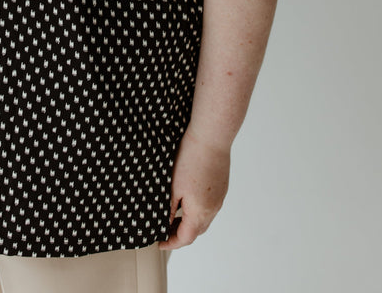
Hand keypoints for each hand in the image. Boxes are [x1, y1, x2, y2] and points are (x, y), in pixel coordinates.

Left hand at [158, 125, 230, 250]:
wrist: (210, 137)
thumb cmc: (191, 159)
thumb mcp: (173, 187)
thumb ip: (168, 209)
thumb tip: (163, 224)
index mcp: (200, 212)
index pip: (186, 237)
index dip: (171, 243)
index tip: (160, 243)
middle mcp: (213, 208)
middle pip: (197, 230)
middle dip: (180, 234)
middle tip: (164, 230)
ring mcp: (219, 197)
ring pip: (204, 218)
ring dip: (189, 221)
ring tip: (173, 215)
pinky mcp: (221, 186)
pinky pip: (209, 205)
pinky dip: (197, 209)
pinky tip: (187, 199)